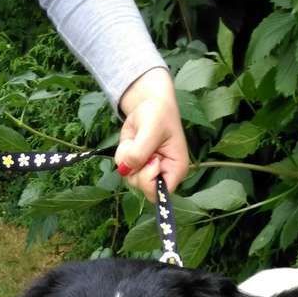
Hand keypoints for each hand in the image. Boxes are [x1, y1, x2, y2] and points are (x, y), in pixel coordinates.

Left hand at [115, 67, 188, 200]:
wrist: (149, 103)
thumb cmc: (159, 113)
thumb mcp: (151, 129)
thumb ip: (140, 152)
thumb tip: (125, 169)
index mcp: (176, 169)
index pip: (160, 193)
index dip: (149, 180)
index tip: (151, 159)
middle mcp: (162, 175)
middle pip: (142, 188)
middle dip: (136, 167)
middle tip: (142, 145)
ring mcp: (148, 171)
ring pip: (130, 178)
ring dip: (127, 158)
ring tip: (137, 140)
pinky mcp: (136, 165)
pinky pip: (122, 168)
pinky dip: (122, 154)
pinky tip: (132, 142)